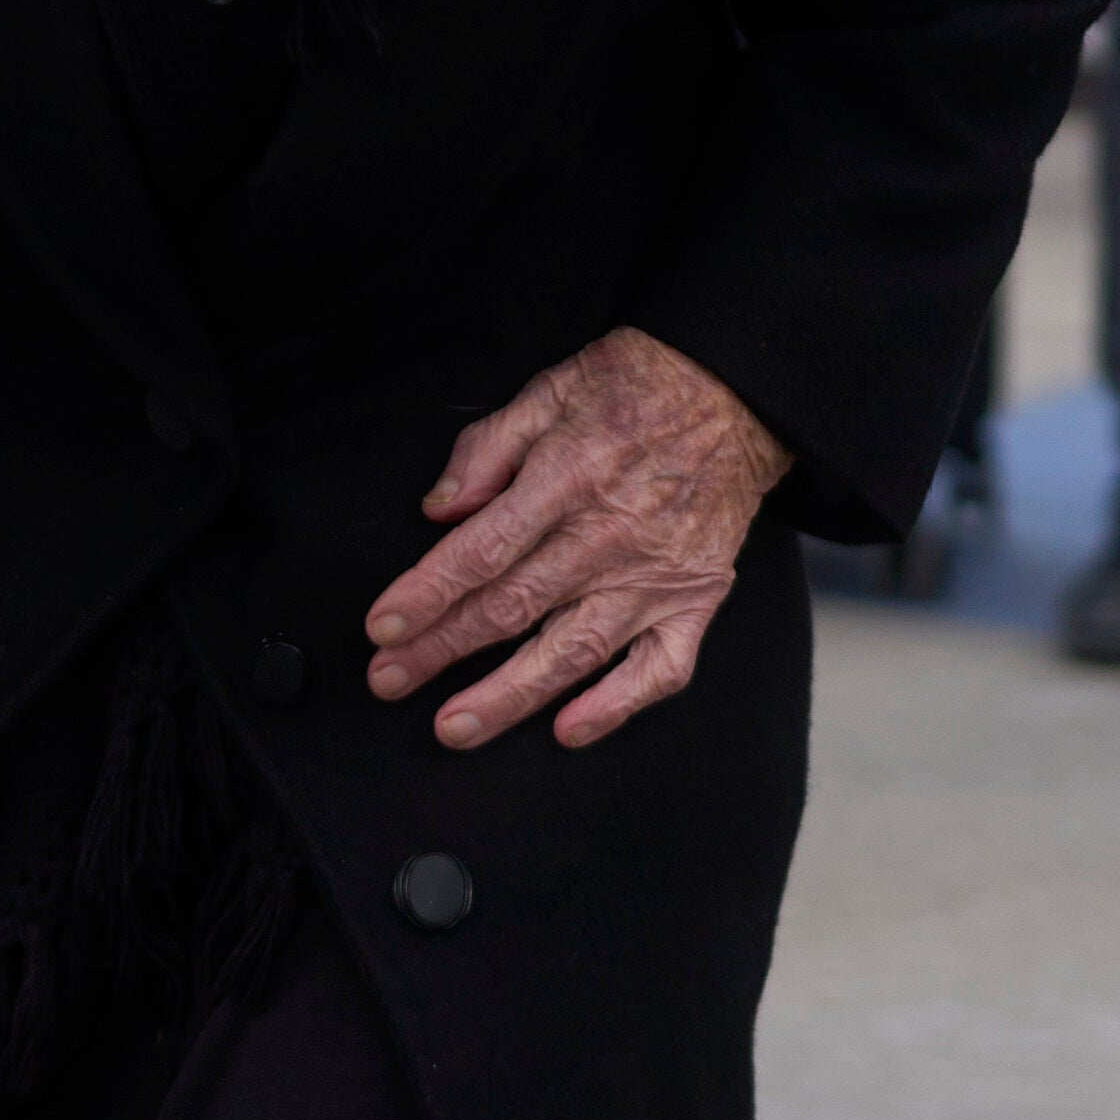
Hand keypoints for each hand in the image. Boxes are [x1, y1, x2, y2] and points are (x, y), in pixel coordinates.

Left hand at [365, 331, 792, 754]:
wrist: (737, 392)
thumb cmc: (635, 388)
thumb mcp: (548, 390)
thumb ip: (487, 449)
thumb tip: (438, 510)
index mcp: (568, 477)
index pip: (483, 550)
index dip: (427, 593)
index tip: (383, 628)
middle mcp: (610, 535)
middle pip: (512, 607)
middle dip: (441, 650)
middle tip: (389, 681)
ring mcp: (656, 575)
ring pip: (573, 651)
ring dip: (509, 696)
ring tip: (456, 727)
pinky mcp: (696, 601)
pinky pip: (659, 669)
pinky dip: (615, 706)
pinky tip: (568, 730)